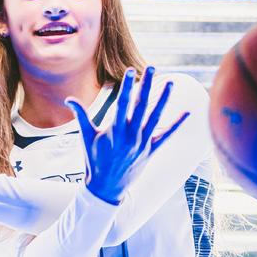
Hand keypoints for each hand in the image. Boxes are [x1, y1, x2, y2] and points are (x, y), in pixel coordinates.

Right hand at [65, 65, 189, 204]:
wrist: (106, 188)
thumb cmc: (94, 160)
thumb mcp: (86, 138)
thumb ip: (81, 116)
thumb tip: (69, 99)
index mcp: (115, 130)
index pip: (123, 103)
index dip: (128, 86)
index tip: (131, 71)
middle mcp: (131, 135)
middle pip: (142, 106)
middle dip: (147, 86)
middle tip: (153, 68)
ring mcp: (143, 143)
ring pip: (156, 117)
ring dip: (164, 99)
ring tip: (171, 83)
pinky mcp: (151, 151)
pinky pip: (166, 136)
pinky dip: (176, 124)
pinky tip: (187, 113)